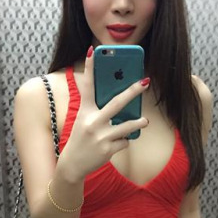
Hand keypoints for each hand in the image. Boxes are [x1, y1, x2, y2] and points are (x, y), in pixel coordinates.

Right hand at [59, 46, 149, 181]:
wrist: (72, 166)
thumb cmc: (80, 140)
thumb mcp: (83, 122)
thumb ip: (96, 110)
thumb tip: (119, 100)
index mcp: (84, 112)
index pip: (87, 87)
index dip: (90, 69)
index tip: (93, 51)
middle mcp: (92, 122)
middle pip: (116, 103)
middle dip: (132, 91)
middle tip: (145, 81)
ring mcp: (101, 136)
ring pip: (127, 125)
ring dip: (138, 122)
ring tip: (144, 121)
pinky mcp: (107, 149)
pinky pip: (124, 141)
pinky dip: (123, 142)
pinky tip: (114, 145)